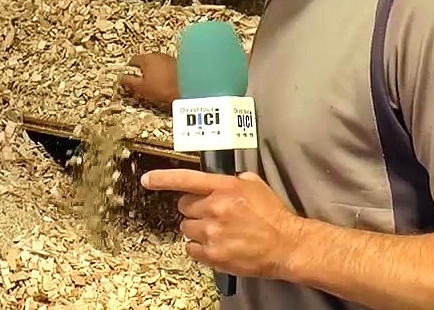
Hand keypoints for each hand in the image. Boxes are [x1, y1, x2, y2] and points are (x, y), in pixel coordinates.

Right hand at [118, 52, 178, 106]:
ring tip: (156, 84)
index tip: (129, 76)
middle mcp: (157, 55)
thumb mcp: (141, 88)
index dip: (130, 69)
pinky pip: (167, 68)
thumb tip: (121, 78)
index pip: (133, 60)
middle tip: (142, 82)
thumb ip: (129, 81)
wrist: (188, 86)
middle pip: (146, 61)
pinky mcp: (179, 64)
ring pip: (157, 64)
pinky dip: (165, 73)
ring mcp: (169, 58)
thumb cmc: (163, 87)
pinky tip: (167, 83)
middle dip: (143, 70)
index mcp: (146, 59)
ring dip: (155, 72)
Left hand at [141, 168, 303, 279]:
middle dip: (194, 209)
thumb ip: (231, 180)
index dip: (162, 179)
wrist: (286, 245)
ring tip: (218, 232)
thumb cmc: (273, 215)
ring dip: (198, 229)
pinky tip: (215, 245)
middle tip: (211, 214)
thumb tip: (217, 181)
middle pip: (183, 206)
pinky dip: (199, 248)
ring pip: (186, 228)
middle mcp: (215, 208)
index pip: (185, 180)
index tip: (147, 180)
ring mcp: (212, 233)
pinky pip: (191, 249)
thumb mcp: (254, 185)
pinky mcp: (213, 254)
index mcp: (224, 187)